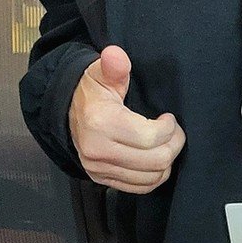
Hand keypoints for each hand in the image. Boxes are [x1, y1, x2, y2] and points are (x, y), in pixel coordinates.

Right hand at [68, 45, 184, 193]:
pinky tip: (155, 158)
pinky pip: (140, 188)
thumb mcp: (101, 74)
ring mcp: (98, 168)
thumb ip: (113, 66)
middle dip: (174, 144)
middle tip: (175, 132)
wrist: (67, 113)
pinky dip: (154, 176)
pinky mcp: (101, 179)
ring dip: (167, 161)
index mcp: (101, 123)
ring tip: (166, 143)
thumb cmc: (92, 92)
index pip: (151, 137)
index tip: (168, 117)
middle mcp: (98, 150)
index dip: (170, 128)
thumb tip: (115, 54)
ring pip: (151, 177)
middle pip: (156, 160)